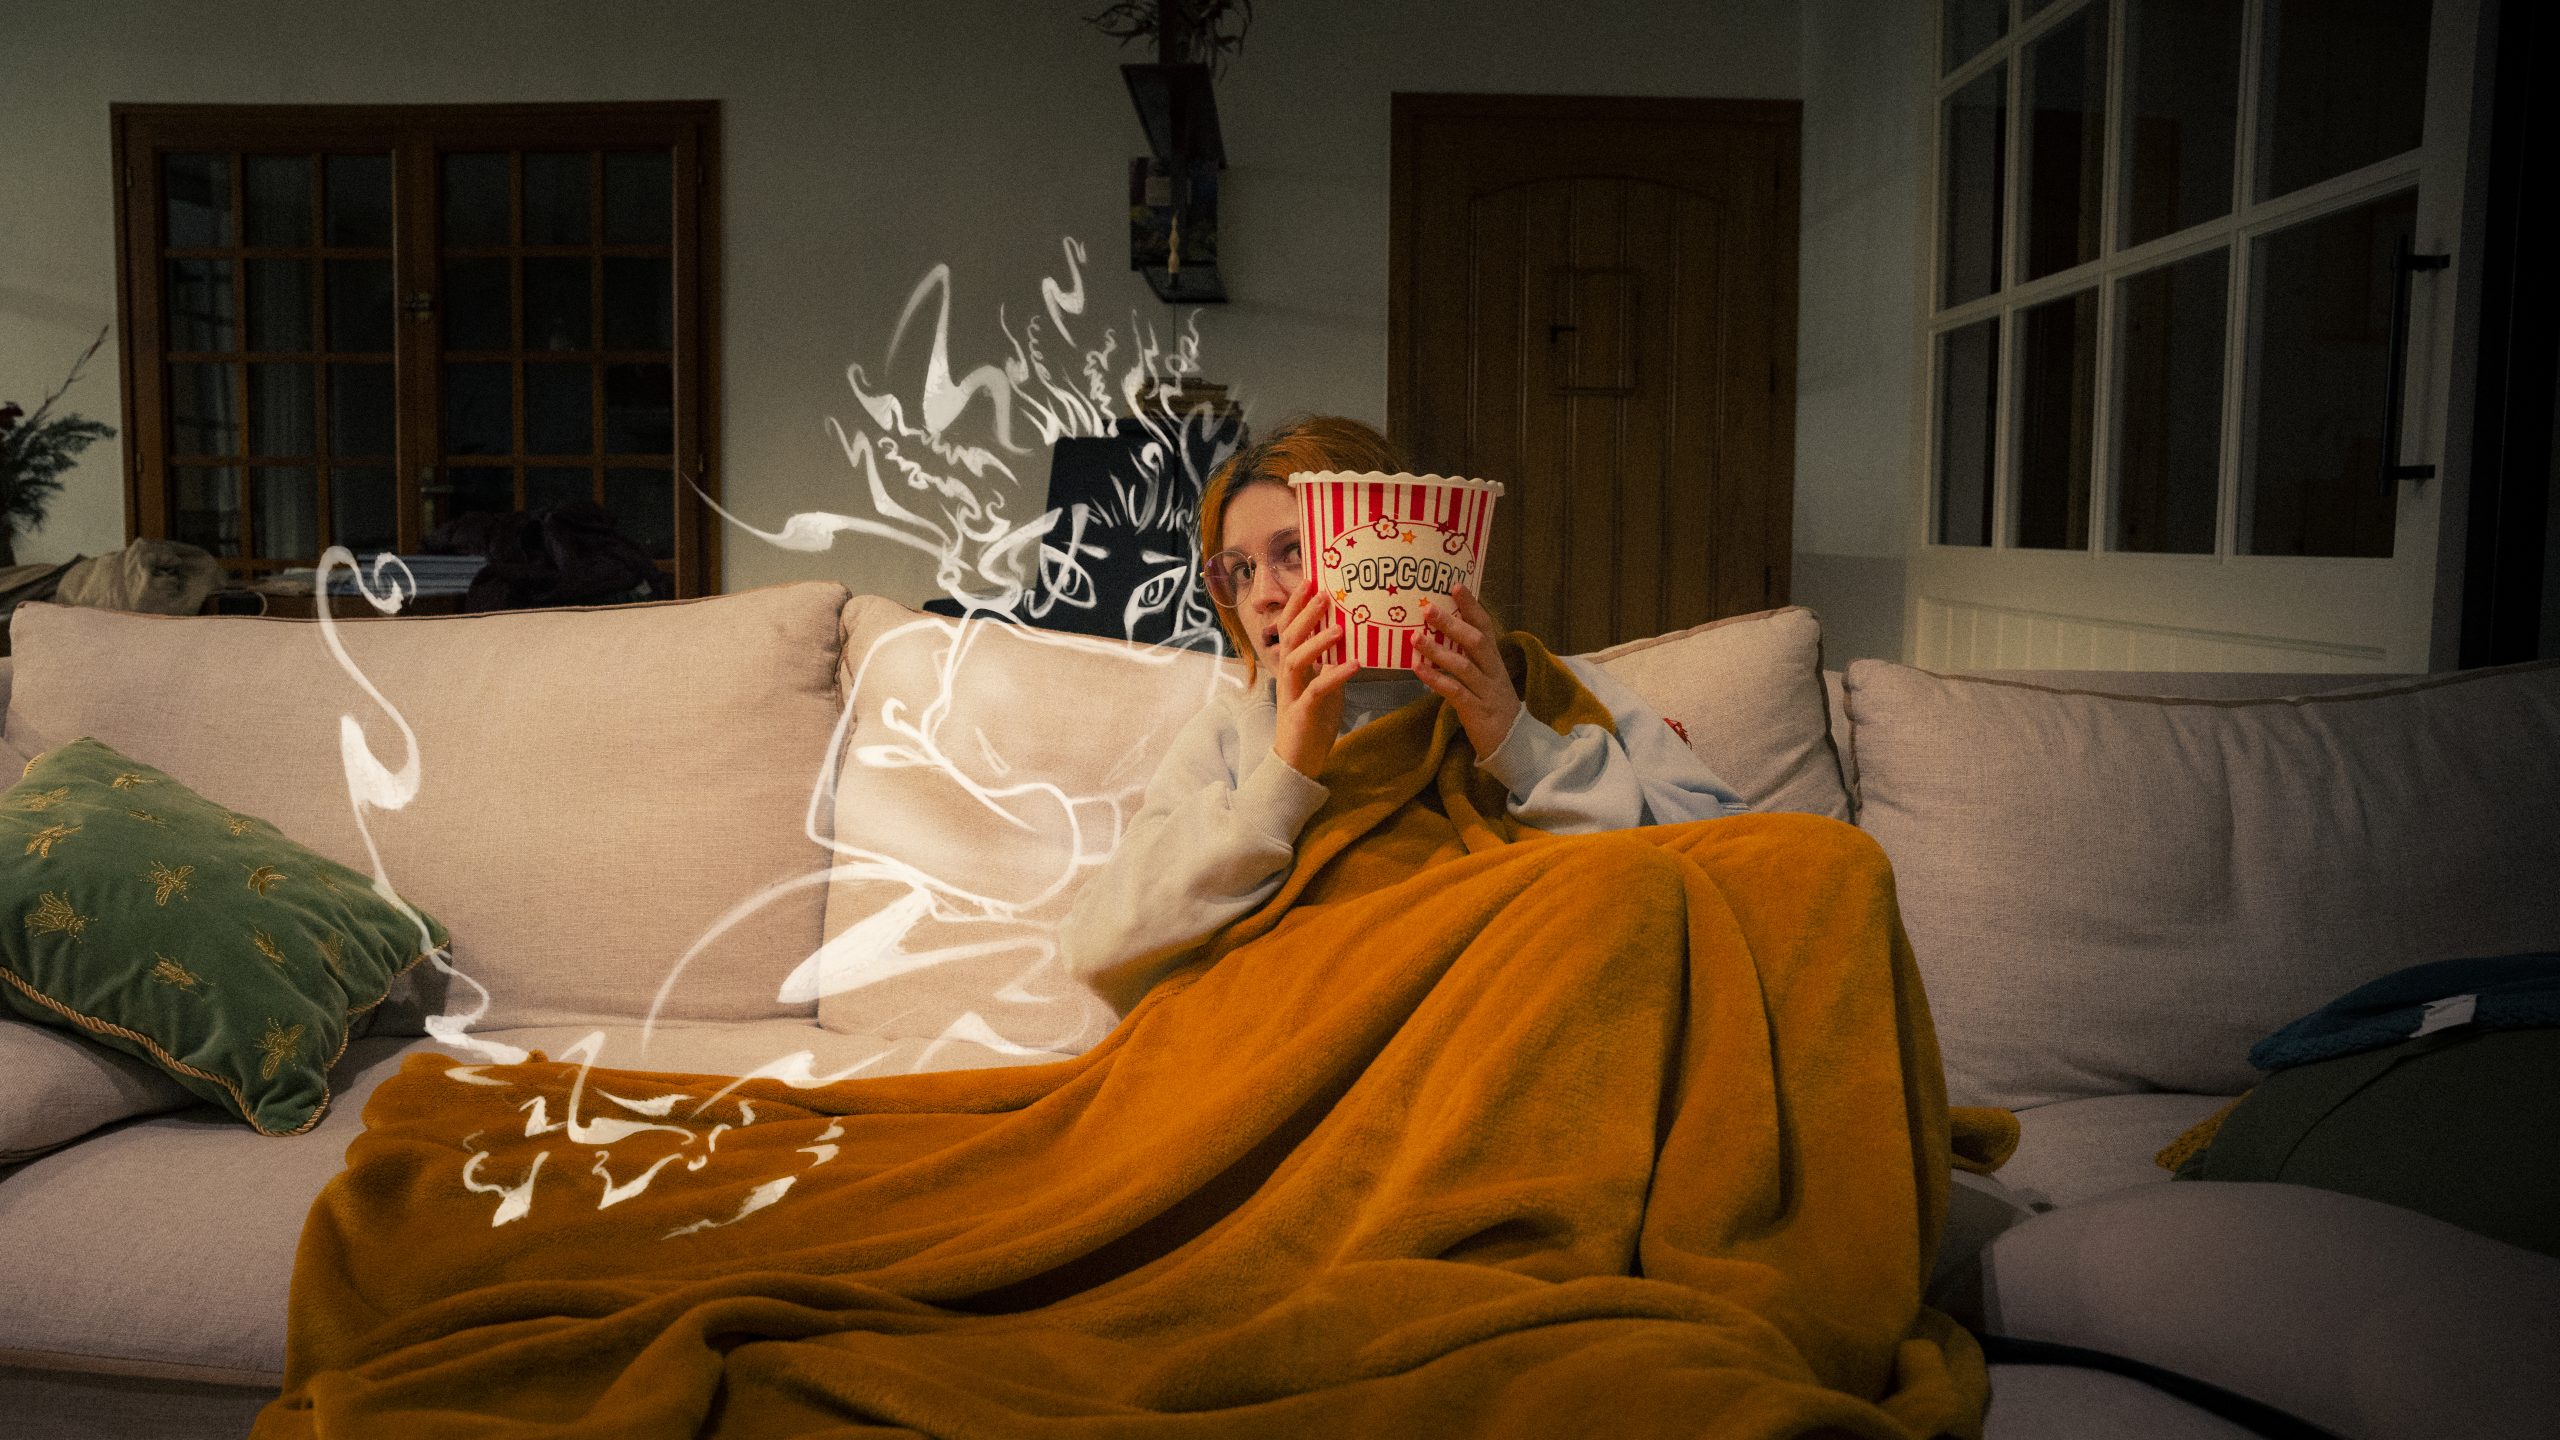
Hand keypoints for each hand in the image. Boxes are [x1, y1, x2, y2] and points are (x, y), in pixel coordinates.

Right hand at [1270, 577, 1360, 778]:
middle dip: (1304, 613)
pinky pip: (1316, 691)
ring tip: (1338, 628)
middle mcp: (1288, 677)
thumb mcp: (1322, 687)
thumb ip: (1327, 664)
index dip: (1297, 605)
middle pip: (1288, 638)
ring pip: (1295, 660)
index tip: (1310, 580)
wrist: (1298, 762)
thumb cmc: (1311, 723)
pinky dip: (1335, 676)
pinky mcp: (1302, 714)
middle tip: (1322, 592)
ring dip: (1316, 641)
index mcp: (1292, 669)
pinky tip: (1353, 665)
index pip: (1289, 629)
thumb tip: (1347, 639)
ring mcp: (1292, 695)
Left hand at [1414, 583, 1522, 757]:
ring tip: (1415, 637)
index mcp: (1494, 660)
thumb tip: (1440, 633)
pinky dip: (1436, 680)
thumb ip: (1469, 656)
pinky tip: (1419, 670)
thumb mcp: (1486, 676)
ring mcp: (1486, 691)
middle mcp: (1492, 671)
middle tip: (1428, 608)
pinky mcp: (1477, 710)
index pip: (1485, 626)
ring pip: (1464, 666)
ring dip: (1439, 651)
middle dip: (1452, 624)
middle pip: (1475, 642)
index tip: (1455, 586)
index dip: (1471, 606)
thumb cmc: (1492, 704)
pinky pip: (1455, 692)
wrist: (1512, 742)